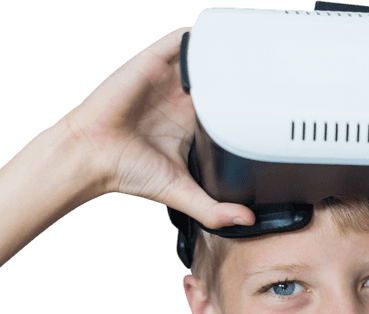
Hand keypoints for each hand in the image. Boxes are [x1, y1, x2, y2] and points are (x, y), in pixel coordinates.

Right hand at [61, 27, 253, 229]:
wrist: (93, 156)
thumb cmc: (128, 172)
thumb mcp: (183, 193)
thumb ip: (215, 210)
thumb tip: (247, 221)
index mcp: (193, 123)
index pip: (228, 103)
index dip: (249, 99)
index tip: (275, 101)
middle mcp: (183, 99)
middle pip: (222, 75)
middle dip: (244, 71)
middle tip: (271, 73)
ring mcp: (169, 79)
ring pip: (207, 54)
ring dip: (226, 50)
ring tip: (251, 52)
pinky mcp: (153, 62)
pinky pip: (182, 40)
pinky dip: (200, 38)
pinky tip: (219, 43)